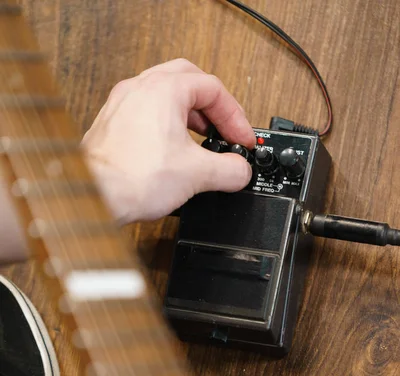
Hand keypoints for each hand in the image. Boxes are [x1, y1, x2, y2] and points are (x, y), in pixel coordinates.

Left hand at [81, 59, 255, 222]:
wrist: (94, 195)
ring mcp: (122, 104)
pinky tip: (172, 148)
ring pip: (165, 94)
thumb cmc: (131, 178)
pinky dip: (167, 124)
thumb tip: (240, 172)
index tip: (241, 139)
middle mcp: (140, 89)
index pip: (213, 88)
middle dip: (212, 106)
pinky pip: (147, 112)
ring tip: (202, 138)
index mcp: (164, 90)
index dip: (235, 115)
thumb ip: (228, 170)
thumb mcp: (197, 174)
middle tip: (224, 127)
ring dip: (189, 113)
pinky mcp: (113, 124)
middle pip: (189, 80)